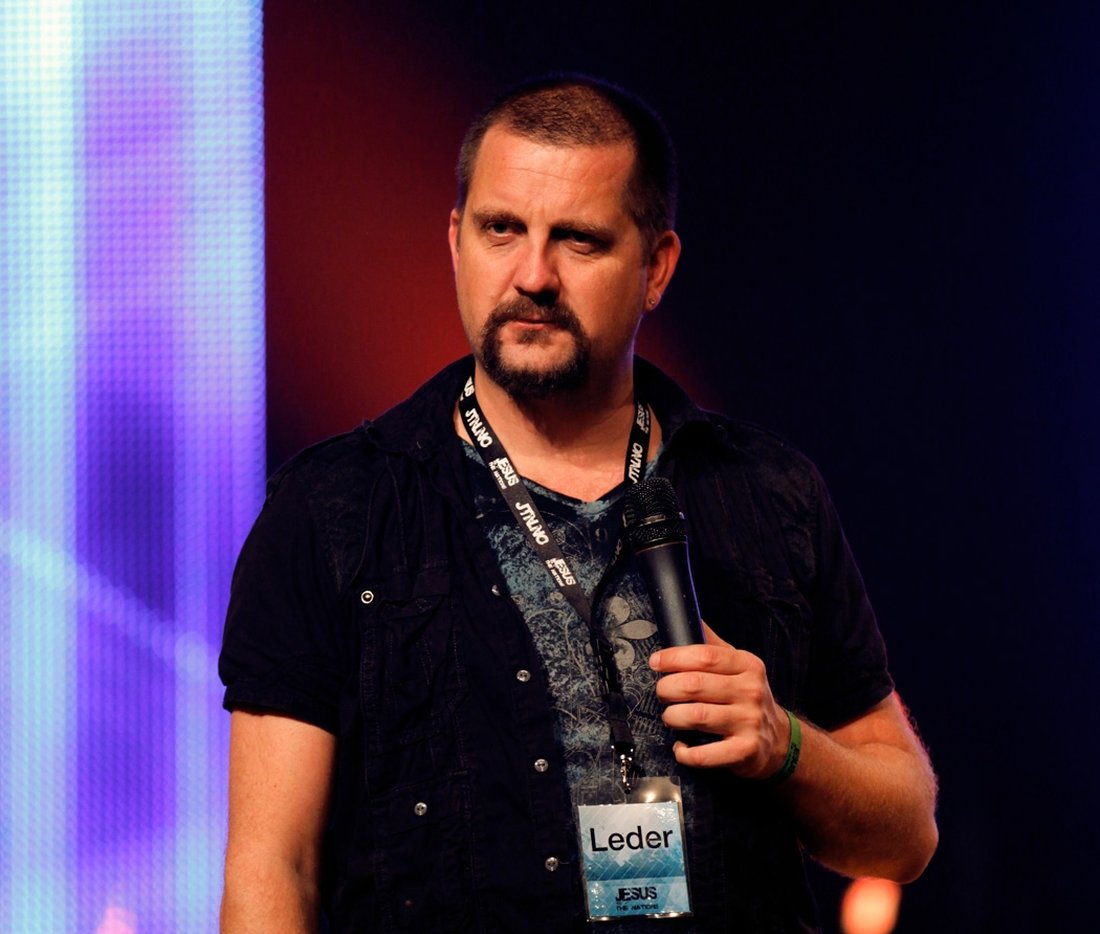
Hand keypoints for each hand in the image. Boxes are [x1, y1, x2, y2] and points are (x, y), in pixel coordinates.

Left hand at [648, 623, 791, 777]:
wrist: (778, 740)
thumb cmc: (748, 698)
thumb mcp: (739, 666)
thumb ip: (713, 645)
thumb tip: (690, 617)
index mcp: (747, 666)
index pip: (705, 656)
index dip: (674, 658)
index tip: (656, 662)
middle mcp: (750, 691)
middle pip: (694, 685)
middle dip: (667, 689)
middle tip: (662, 693)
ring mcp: (749, 721)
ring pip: (695, 717)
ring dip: (673, 717)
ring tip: (671, 717)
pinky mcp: (745, 751)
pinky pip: (704, 754)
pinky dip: (685, 752)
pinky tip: (681, 747)